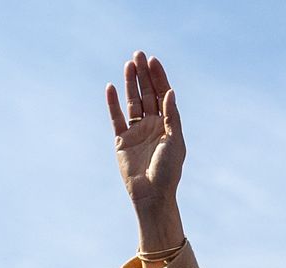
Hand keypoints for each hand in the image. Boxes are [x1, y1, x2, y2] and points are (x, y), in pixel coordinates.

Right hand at [106, 49, 185, 247]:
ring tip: (128, 64)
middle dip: (143, 75)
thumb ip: (171, 116)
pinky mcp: (121, 140)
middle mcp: (152, 125)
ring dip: (129, 83)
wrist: (152, 194)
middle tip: (138, 55)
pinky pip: (116, 117)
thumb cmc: (168, 171)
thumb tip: (169, 91)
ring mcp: (136, 131)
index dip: (158, 78)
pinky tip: (110, 87)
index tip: (153, 61)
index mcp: (168, 125)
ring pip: (132, 102)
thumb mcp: (175, 141)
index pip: (162, 95)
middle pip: (146, 94)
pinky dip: (113, 103)